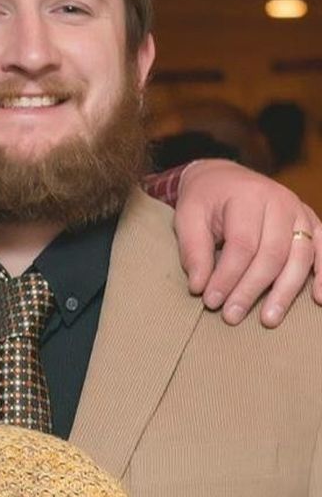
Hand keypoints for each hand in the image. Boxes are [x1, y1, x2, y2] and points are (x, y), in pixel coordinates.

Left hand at [175, 159, 321, 326]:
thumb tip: (199, 287)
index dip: (227, 276)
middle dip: (252, 289)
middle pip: (272, 254)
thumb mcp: (187, 217)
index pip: (242, 244)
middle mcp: (281, 202)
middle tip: (232, 316)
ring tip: (268, 320)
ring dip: (285, 292)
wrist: (223, 176)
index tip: (211, 301)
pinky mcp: (311, 222)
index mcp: (248, 197)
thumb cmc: (204, 199)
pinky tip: (319, 300)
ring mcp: (300, 211)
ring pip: (300, 257)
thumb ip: (193, 250)